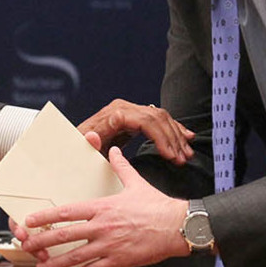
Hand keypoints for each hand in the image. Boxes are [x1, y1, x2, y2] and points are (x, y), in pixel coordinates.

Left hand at [11, 147, 189, 266]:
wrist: (177, 226)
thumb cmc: (157, 205)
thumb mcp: (136, 183)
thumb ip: (120, 167)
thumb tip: (114, 151)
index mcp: (103, 207)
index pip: (67, 212)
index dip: (47, 217)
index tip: (30, 221)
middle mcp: (102, 227)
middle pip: (65, 236)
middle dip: (43, 242)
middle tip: (27, 246)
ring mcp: (109, 245)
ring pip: (75, 257)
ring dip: (55, 263)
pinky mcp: (119, 260)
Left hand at [78, 98, 195, 164]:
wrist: (79, 143)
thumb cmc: (82, 149)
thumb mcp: (84, 151)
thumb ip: (88, 145)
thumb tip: (92, 136)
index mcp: (113, 115)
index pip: (145, 121)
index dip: (160, 137)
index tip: (169, 155)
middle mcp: (122, 108)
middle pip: (156, 118)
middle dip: (172, 139)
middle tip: (181, 159)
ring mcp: (130, 110)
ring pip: (161, 117)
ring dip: (176, 136)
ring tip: (186, 154)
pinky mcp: (135, 115)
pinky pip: (159, 118)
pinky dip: (174, 128)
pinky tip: (186, 136)